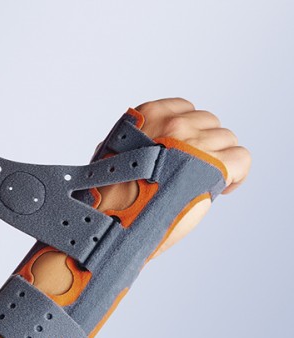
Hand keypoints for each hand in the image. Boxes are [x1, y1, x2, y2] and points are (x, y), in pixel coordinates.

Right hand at [97, 98, 250, 256]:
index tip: (185, 152)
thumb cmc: (104, 197)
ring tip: (205, 184)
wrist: (109, 221)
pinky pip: (241, 159)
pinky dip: (237, 175)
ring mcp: (196, 143)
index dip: (189, 132)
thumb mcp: (109, 156)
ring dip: (220, 160)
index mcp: (148, 115)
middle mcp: (174, 123)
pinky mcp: (215, 165)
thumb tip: (136, 150)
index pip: (185, 109)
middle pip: (209, 123)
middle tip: (194, 172)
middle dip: (205, 146)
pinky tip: (222, 189)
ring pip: (227, 140)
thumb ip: (131, 143)